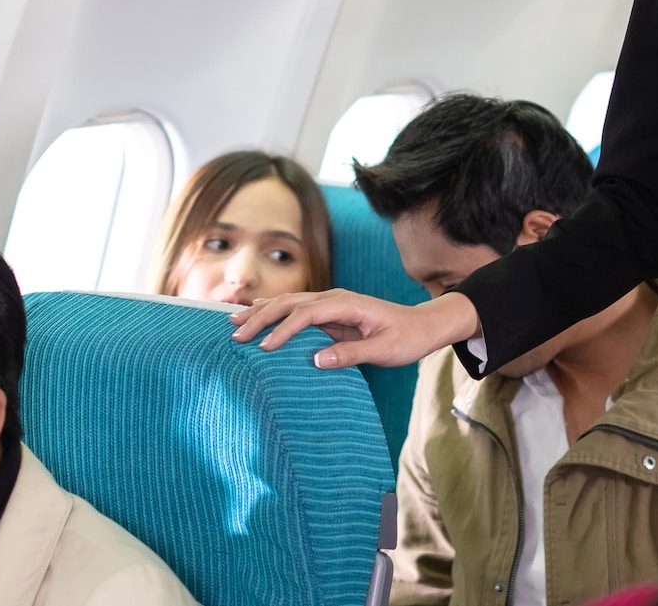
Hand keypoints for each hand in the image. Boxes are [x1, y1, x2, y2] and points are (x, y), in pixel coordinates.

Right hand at [230, 288, 480, 368]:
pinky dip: (273, 311)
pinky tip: (256, 312)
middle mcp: (336, 298)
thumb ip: (351, 355)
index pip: (307, 314)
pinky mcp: (330, 312)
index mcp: (348, 304)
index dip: (283, 329)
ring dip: (262, 311)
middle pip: (291, 303)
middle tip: (235, 334)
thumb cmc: (407, 338)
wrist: (423, 325)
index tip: (264, 347)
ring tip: (234, 321)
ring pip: (290, 303)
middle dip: (261, 317)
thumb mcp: (384, 351)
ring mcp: (331, 303)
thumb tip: (317, 360)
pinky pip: (297, 310)